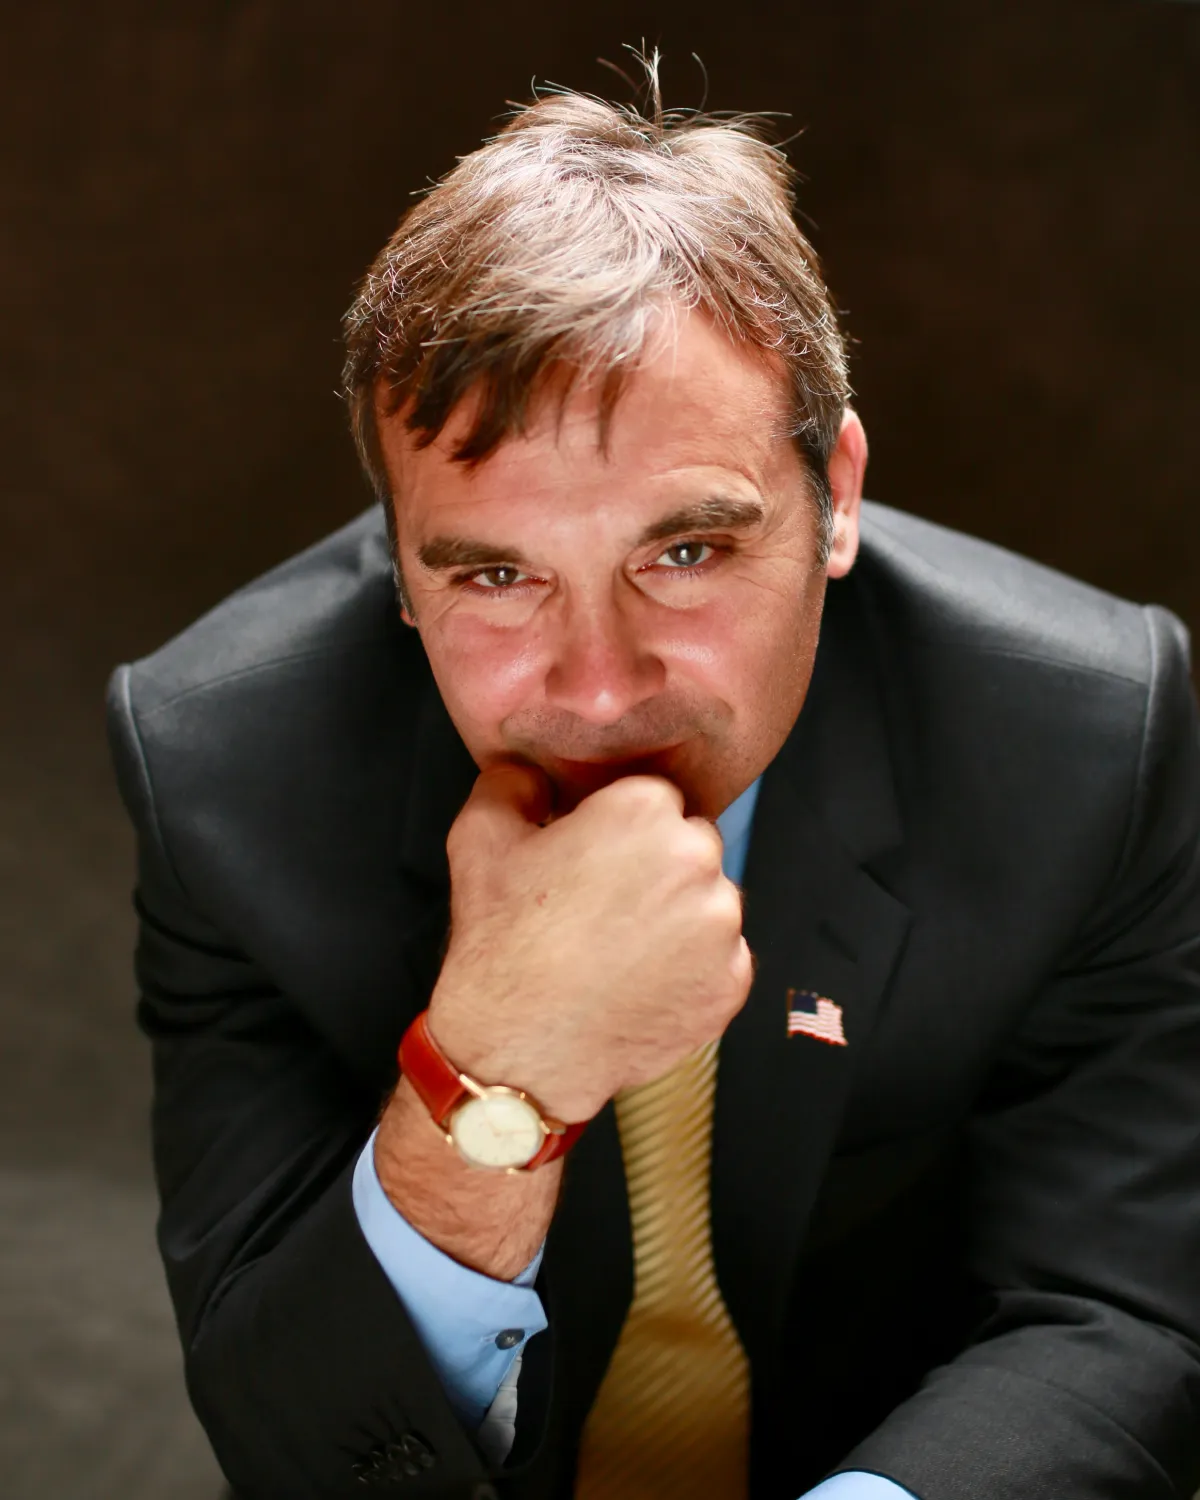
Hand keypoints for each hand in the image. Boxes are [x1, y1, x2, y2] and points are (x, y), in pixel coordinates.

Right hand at [427, 760, 753, 1121]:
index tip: (592, 860)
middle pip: (691, 845)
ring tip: (620, 950)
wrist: (519, 1050)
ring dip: (679, 917)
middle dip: (657, 867)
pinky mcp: (732, 981)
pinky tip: (641, 982)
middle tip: (605, 907)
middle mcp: (696, 857)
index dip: (620, 829)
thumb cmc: (500, 944)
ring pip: (710, 902)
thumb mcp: (479, 839)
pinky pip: (722, 958)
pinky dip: (691, 969)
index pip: (654, 799)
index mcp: (643, 810)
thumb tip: (532, 773)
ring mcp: (721, 924)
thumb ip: (511, 783)